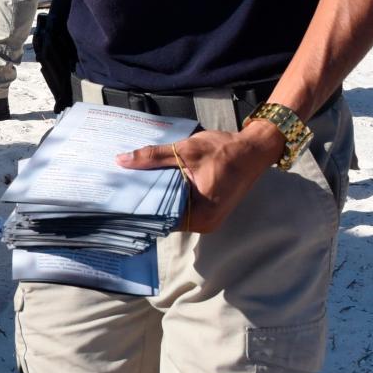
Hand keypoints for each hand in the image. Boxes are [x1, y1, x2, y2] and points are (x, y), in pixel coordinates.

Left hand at [117, 122, 285, 232]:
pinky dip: (169, 195)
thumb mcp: (186, 150)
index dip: (138, 207)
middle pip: (164, 216)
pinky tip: (153, 183)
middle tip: (118, 190)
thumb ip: (153, 157)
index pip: (160, 218)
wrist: (255, 149)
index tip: (117, 198)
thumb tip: (122, 161)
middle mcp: (204, 223)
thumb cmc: (225, 151)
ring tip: (131, 185)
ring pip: (172, 211)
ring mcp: (207, 219)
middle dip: (144, 201)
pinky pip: (182, 206)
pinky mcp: (208, 210)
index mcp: (200, 215)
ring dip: (156, 197)